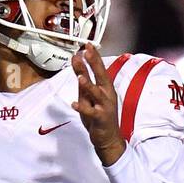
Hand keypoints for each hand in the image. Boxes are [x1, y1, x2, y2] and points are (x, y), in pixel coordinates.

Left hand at [72, 42, 124, 165]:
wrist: (109, 138)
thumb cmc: (98, 115)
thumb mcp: (87, 95)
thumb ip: (82, 78)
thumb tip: (76, 61)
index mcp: (105, 87)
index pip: (99, 68)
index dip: (94, 56)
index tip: (87, 44)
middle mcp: (107, 94)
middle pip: (101, 76)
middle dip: (94, 63)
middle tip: (87, 51)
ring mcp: (104, 106)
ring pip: (96, 93)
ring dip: (88, 85)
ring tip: (80, 77)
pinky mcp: (100, 118)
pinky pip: (91, 112)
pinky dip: (83, 107)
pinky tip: (74, 104)